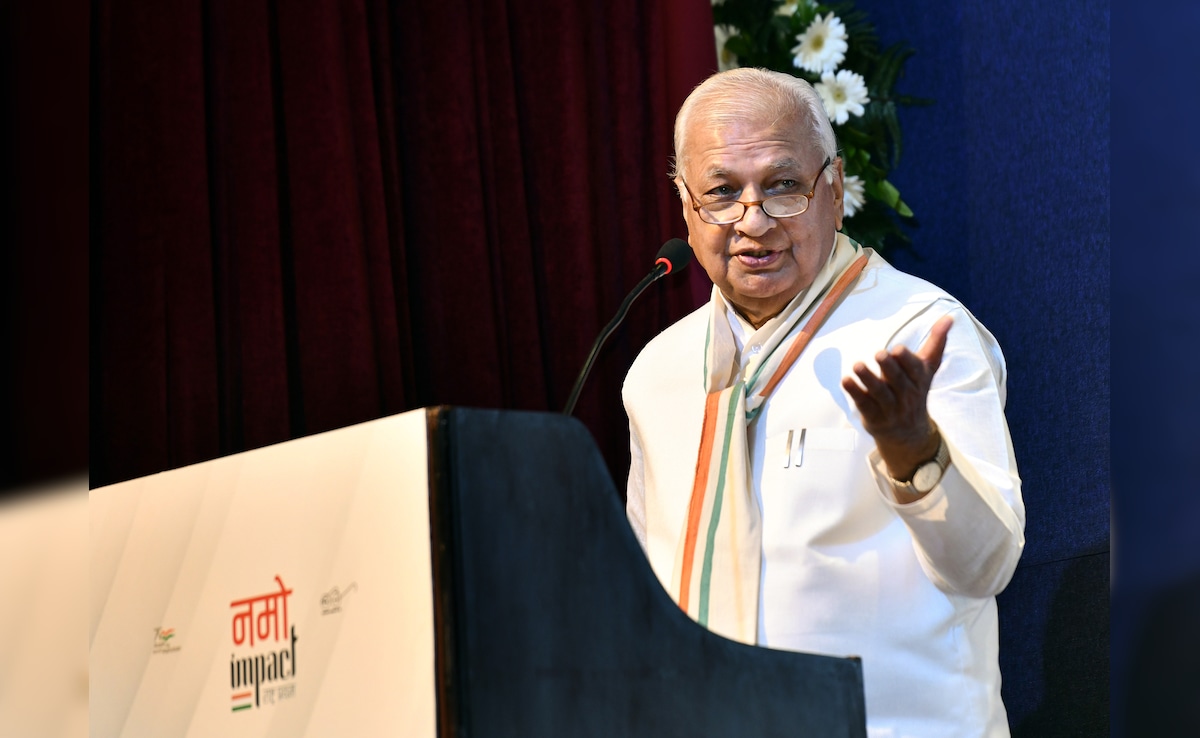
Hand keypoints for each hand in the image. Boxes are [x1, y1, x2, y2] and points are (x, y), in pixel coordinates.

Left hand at [840, 314, 953, 479]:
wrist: (909, 434)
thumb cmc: (915, 391)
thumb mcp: (927, 369)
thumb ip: (936, 343)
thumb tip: (949, 317)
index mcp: (919, 380)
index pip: (915, 370)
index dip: (906, 361)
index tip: (898, 349)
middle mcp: (907, 395)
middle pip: (897, 380)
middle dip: (889, 367)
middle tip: (879, 354)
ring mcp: (890, 408)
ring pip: (880, 393)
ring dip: (868, 379)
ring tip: (857, 365)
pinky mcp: (874, 417)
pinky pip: (864, 404)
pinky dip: (855, 393)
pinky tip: (845, 380)